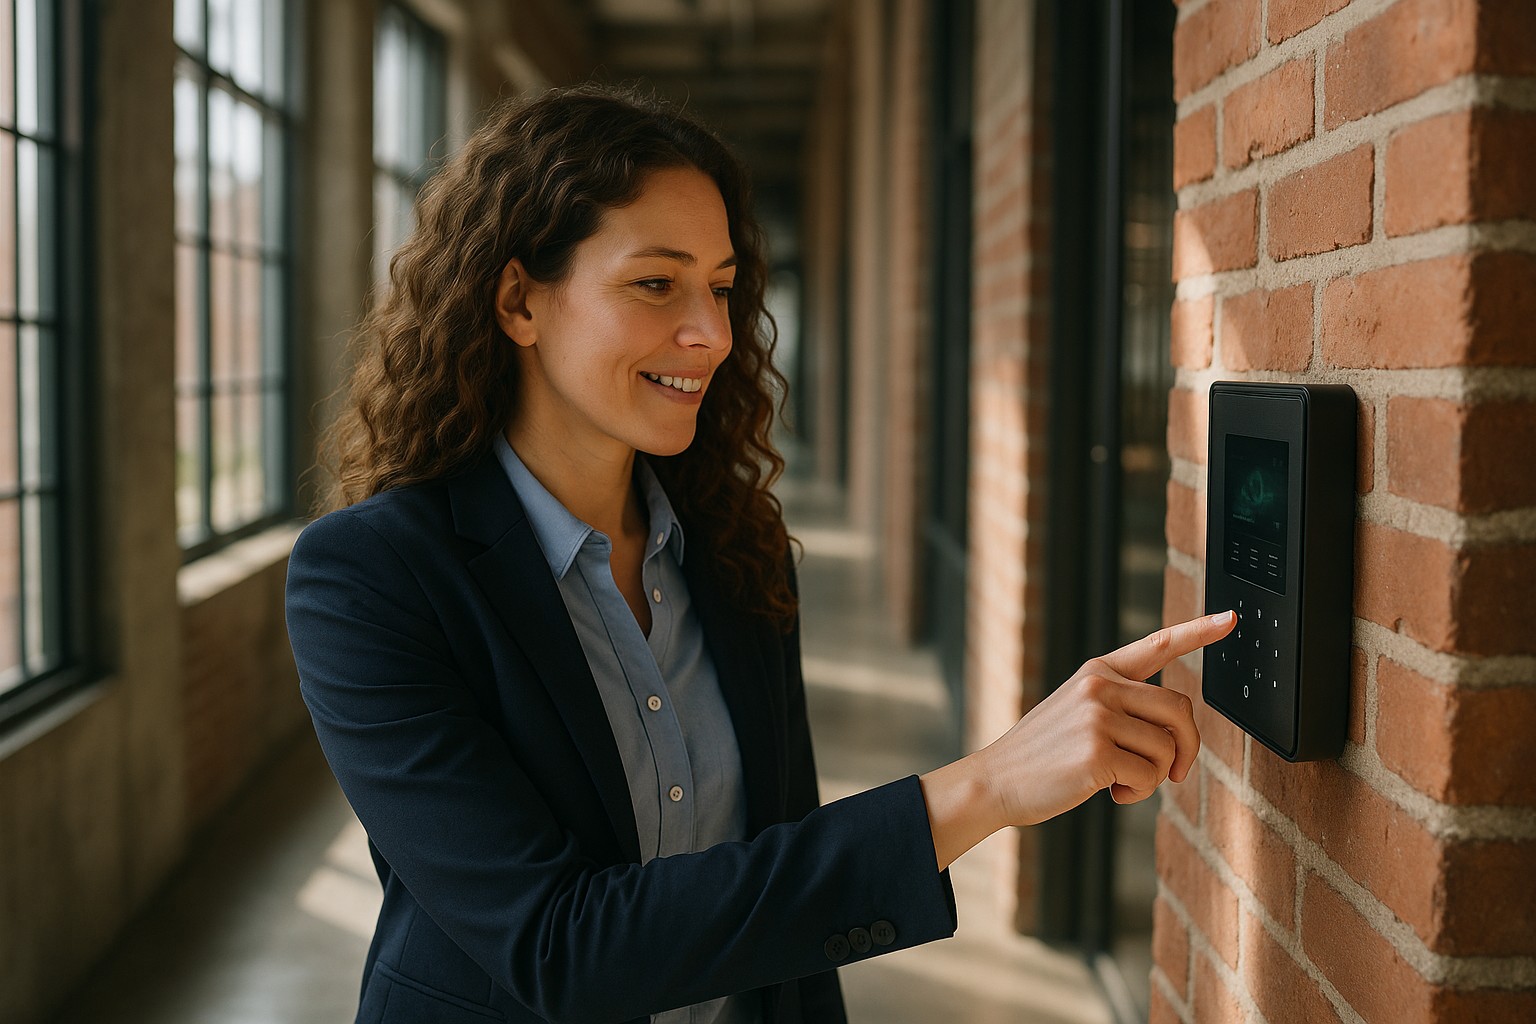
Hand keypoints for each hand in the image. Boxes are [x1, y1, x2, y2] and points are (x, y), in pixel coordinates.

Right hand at [919, 610, 1234, 869]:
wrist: (995, 781)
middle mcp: (1099, 686)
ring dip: (1154, 776)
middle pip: (1179, 709)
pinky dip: (1138, 791)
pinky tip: (1109, 791)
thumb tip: (1175, 737)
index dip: (1198, 632)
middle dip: (1187, 747)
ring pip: (1168, 748)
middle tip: (1175, 773)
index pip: (1157, 645)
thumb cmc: (1040, 755)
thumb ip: (1120, 710)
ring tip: (1120, 781)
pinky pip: (1150, 775)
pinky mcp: (1098, 751)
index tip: (1231, 619)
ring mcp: (1097, 717)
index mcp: (1097, 671)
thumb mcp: (1076, 714)